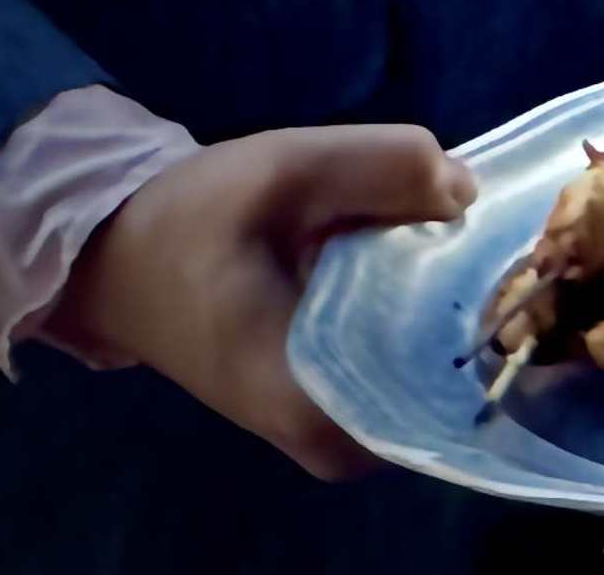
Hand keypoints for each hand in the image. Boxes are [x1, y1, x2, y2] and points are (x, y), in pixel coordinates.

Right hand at [44, 126, 472, 478]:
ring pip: (428, 364)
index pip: (444, 382)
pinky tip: (409, 255)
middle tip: (463, 229)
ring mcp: (329, 428)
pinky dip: (416, 307)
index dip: (477, 308)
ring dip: (440, 298)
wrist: (117, 258)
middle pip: (447, 372)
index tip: (486, 251)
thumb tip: (467, 192)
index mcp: (306, 402)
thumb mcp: (286, 168)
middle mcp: (326, 438)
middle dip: (465, 297)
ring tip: (431, 236)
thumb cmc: (192, 221)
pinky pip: (403, 360)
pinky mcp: (328, 401)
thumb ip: (384, 167)